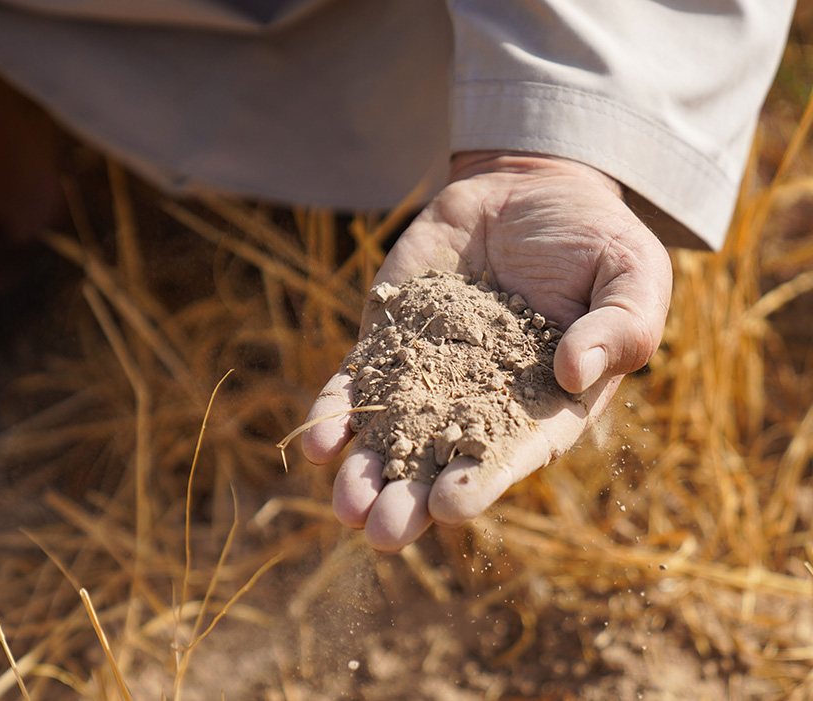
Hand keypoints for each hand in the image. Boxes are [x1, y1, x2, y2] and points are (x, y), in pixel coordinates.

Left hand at [302, 151, 671, 550]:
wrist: (527, 192)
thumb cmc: (594, 241)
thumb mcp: (633, 273)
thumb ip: (622, 325)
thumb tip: (576, 370)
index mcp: (544, 409)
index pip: (509, 458)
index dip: (479, 483)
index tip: (451, 504)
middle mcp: (478, 408)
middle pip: (436, 466)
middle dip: (407, 503)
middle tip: (382, 534)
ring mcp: (426, 379)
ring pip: (386, 440)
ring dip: (361, 475)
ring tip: (345, 504)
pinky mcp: (386, 345)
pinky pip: (354, 387)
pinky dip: (334, 414)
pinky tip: (317, 439)